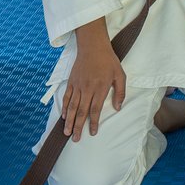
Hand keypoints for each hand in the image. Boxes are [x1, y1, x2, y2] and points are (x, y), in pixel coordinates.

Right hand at [63, 19, 125, 141]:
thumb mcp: (120, 75)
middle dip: (78, 127)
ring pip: (72, 106)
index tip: (92, 133)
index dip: (94, 123)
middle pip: (81, 111)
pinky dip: (65, 108)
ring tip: (67, 132)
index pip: (95, 109)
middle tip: (75, 139)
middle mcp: (87, 88)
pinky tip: (64, 117)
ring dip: (69, 121)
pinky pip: (67, 97)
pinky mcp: (71, 81)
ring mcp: (78, 85)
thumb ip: (120, 92)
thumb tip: (118, 108)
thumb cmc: (109, 60)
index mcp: (100, 88)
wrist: (93, 46)